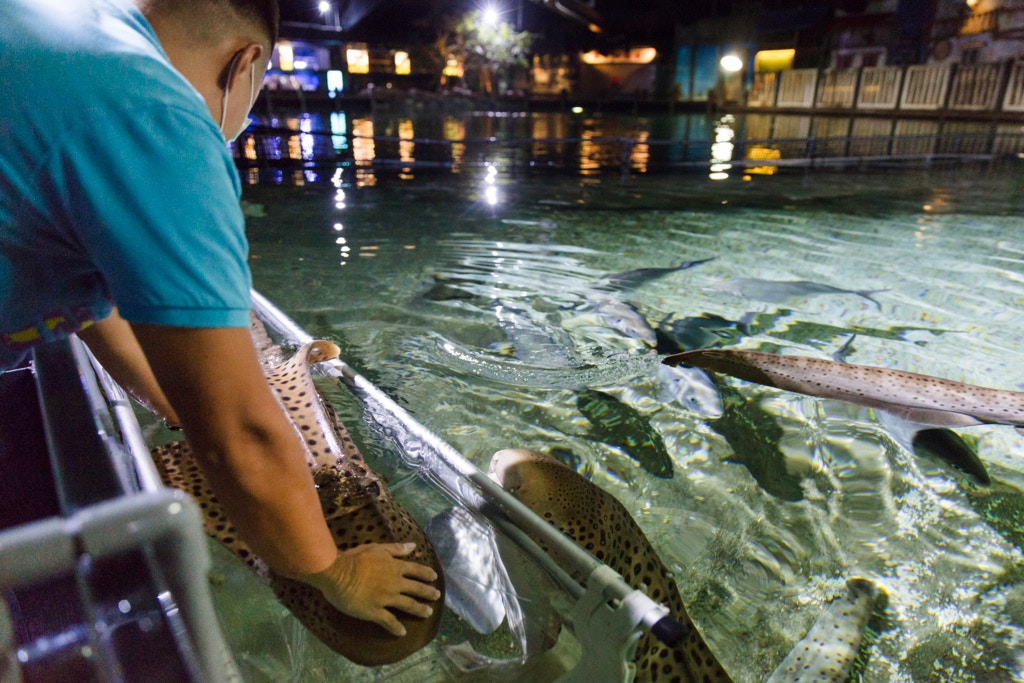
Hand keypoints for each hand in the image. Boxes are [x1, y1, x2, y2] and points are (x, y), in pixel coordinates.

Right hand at [293, 543, 440, 636]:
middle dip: (428, 592)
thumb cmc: (354, 558)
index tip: (434, 577)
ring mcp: (386, 598)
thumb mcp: (376, 548)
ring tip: (427, 613)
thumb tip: (413, 546)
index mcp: (395, 567)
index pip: (416, 570)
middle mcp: (394, 583)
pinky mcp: (374, 611)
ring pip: (408, 605)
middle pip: (416, 588)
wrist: (337, 573)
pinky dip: (396, 628)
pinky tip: (402, 633)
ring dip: (419, 609)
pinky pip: (388, 621)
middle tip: (437, 596)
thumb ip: (395, 548)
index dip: (426, 574)